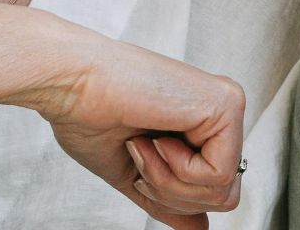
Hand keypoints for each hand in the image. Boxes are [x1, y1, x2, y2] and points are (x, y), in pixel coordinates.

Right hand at [19, 21, 245, 228]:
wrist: (72, 84)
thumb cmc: (90, 114)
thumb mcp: (136, 172)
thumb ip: (170, 198)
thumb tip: (201, 228)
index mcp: (200, 125)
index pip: (214, 189)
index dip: (171, 194)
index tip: (137, 161)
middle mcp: (219, 114)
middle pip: (223, 196)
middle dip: (172, 193)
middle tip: (140, 153)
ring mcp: (227, 107)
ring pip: (222, 191)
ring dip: (170, 181)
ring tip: (143, 144)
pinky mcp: (227, 105)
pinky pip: (219, 175)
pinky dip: (178, 169)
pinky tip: (155, 138)